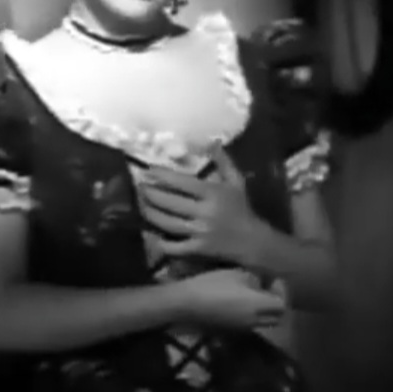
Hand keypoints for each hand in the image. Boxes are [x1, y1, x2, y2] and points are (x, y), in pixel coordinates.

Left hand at [139, 144, 266, 263]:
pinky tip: (151, 233)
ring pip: (167, 223)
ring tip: (140, 204)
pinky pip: (174, 247)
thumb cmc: (242, 208)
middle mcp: (205, 212)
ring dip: (150, 213)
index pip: (182, 183)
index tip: (148, 170)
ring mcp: (200, 232)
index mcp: (213, 194)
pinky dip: (161, 242)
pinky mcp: (198, 249)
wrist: (253, 241)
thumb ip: (223, 162)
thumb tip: (213, 142)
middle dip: (150, 194)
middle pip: (170, 203)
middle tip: (139, 186)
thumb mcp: (236, 182)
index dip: (162, 176)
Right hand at [180, 269, 285, 329]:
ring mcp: (242, 328)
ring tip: (251, 295)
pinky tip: (236, 302)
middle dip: (275, 303)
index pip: (282, 304)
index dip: (281, 291)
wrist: (185, 305)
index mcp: (258, 305)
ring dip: (263, 310)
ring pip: (262, 322)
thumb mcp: (233, 274)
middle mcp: (255, 321)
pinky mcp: (231, 330)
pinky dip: (250, 314)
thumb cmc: (210, 285)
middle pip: (276, 317)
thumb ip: (252, 279)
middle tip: (266, 288)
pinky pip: (248, 323)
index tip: (273, 279)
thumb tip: (259, 282)